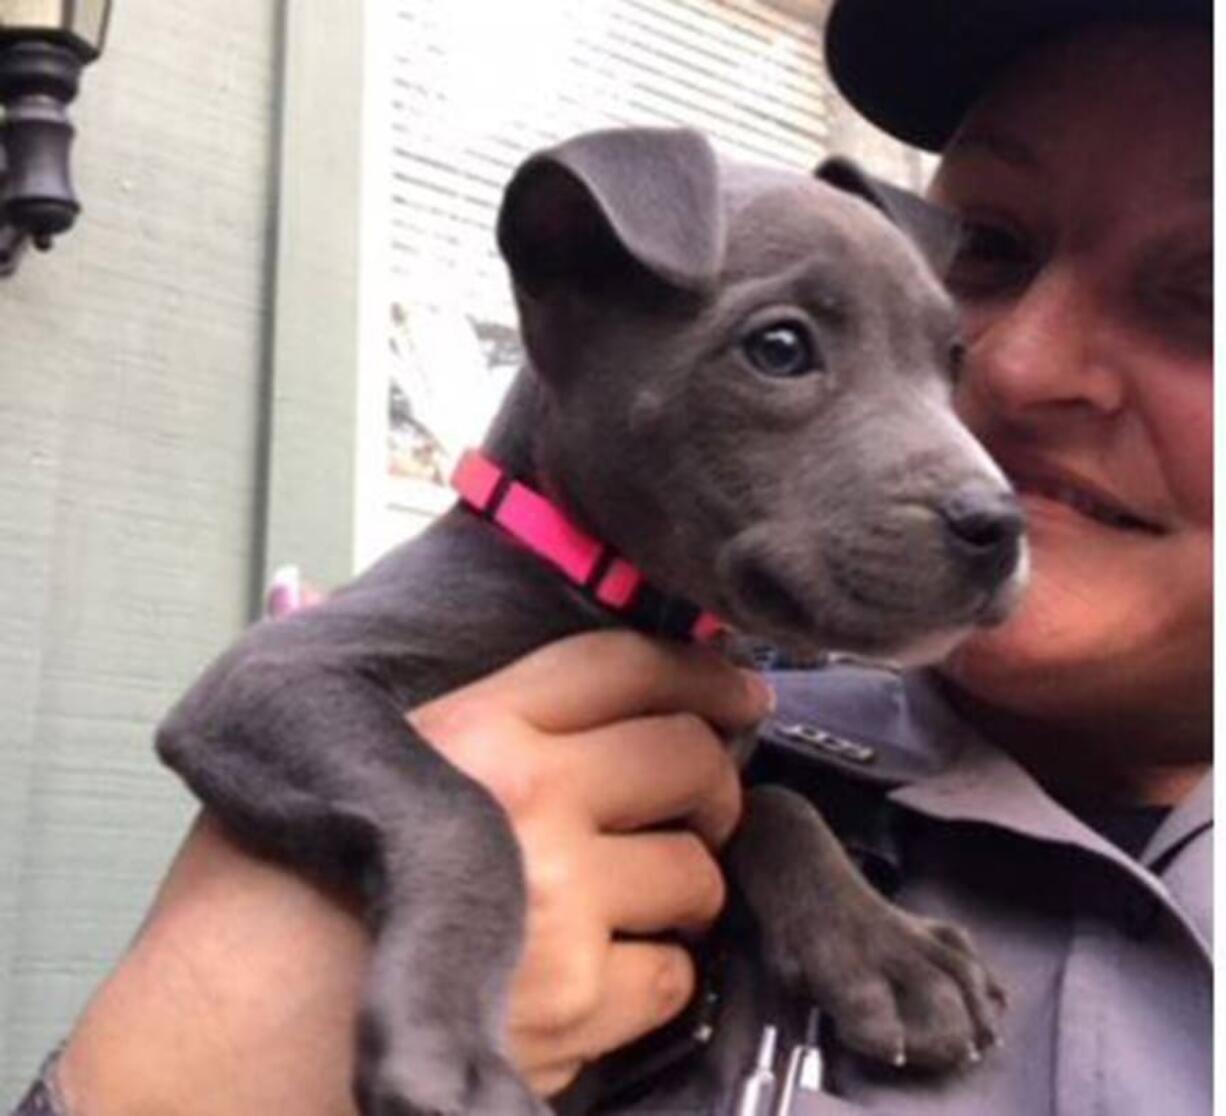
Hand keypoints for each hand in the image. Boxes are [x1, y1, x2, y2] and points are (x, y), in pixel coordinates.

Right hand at [56, 631, 768, 1114]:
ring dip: (680, 887)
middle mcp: (524, 803)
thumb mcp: (323, 770)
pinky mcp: (571, 1009)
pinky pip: (673, 974)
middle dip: (711, 780)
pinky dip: (652, 976)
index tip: (733, 689)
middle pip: (688, 756)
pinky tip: (599, 974)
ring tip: (633, 898)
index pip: (621, 664)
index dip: (696, 669)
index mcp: (467, 728)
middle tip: (698, 802)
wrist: (215, 1052)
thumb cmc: (255, 909)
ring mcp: (558, 907)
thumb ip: (433, 720)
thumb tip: (526, 693)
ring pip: (696, 872)